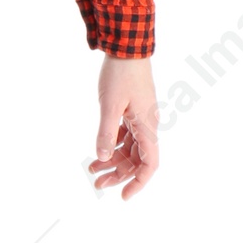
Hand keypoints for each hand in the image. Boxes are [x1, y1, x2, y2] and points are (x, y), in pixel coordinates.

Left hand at [88, 55, 158, 199]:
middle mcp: (147, 125)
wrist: (127, 46)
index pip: (150, 165)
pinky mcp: (132, 110)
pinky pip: (124, 135)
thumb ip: (106, 133)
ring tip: (93, 169)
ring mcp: (140, 117)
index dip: (138, 183)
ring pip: (129, 148)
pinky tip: (99, 151)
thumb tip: (102, 157)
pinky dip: (112, 144)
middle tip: (97, 184)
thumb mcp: (110, 105)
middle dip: (118, 174)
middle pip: (136, 159)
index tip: (123, 196)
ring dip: (113, 160)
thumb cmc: (121, 74)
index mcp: (147, 127)